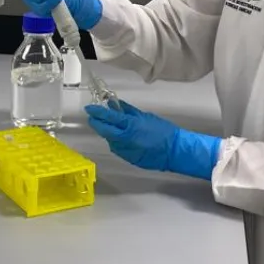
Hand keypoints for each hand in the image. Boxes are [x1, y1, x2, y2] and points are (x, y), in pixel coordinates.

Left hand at [85, 101, 220, 179]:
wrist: (174, 152)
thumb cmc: (163, 130)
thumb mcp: (145, 116)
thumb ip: (129, 111)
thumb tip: (115, 104)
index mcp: (130, 126)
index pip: (109, 118)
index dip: (97, 112)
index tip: (89, 108)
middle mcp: (124, 140)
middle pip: (104, 131)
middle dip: (96, 123)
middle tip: (93, 117)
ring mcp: (125, 151)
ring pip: (110, 140)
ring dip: (107, 133)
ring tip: (110, 126)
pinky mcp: (128, 159)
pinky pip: (118, 148)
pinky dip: (116, 141)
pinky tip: (120, 137)